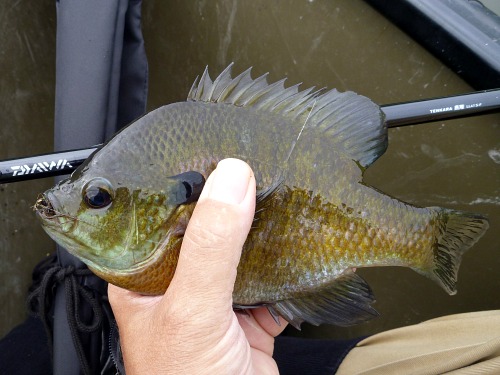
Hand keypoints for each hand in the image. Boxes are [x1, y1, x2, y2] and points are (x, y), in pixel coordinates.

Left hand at [108, 158, 287, 373]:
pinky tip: (297, 249)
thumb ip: (211, 245)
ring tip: (278, 196)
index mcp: (145, 276)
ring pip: (241, 254)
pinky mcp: (249, 319)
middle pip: (206, 230)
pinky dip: (287, 270)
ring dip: (262, 233)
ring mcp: (216, 301)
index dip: (181, 182)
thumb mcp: (192, 306)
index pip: (157, 215)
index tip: (207, 150)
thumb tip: (232, 179)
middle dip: (231, 204)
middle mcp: (179, 284)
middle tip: (253, 166)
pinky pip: (271, 283)